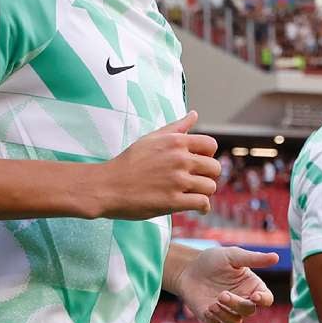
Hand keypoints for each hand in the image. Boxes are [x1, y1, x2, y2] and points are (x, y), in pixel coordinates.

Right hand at [96, 111, 219, 219]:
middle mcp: (179, 159)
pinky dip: (202, 207)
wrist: (107, 186)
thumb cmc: (129, 162)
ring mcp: (177, 181)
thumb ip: (176, 127)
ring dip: (204, 192)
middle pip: (214, 168)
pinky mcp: (173, 201)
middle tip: (196, 182)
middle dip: (208, 176)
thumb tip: (194, 114)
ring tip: (193, 194)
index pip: (210, 145)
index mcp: (175, 142)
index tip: (198, 164)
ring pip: (210, 186)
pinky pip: (202, 203)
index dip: (207, 155)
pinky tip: (195, 208)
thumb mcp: (151, 138)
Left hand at [175, 246, 278, 322]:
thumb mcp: (233, 256)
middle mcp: (243, 301)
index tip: (254, 296)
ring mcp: (229, 312)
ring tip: (212, 304)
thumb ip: (253, 258)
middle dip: (237, 305)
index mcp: (252, 287)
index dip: (263, 300)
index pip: (266, 299)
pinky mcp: (214, 319)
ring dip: (225, 315)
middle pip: (249, 311)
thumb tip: (276, 256)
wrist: (188, 269)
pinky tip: (207, 310)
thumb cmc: (213, 260)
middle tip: (222, 294)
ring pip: (236, 322)